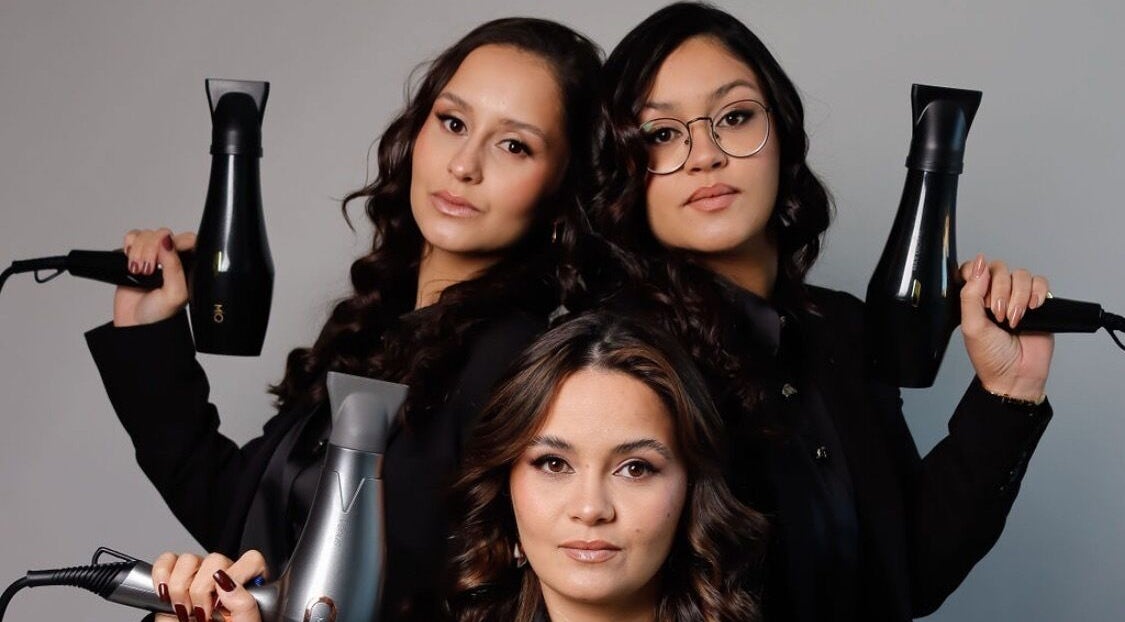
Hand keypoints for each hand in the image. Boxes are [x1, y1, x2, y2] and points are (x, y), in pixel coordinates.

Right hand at [113, 228, 195, 326]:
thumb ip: (174, 266)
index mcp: (188, 265)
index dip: (173, 244)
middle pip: (163, 234)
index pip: (187, 239)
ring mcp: (153, 255)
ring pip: (146, 234)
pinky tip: (130, 261)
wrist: (135, 324)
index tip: (162, 259)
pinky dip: (129, 245)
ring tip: (138, 271)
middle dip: (151, 249)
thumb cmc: (160, 314)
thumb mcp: (174, 293)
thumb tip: (167, 241)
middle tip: (147, 271)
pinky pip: (132, 237)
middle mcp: (172, 257)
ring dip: (138, 250)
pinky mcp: (135, 255)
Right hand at [151, 550, 265, 621]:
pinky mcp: (173, 577)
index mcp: (248, 585)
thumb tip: (225, 581)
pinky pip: (166, 561)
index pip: (251, 560)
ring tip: (184, 611)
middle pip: (214, 560)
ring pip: (188, 559)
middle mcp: (224, 576)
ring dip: (180, 588)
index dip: (236, 576)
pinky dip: (161, 576)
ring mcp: (198, 574)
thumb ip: (244, 605)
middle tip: (201, 614)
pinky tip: (166, 596)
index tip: (222, 601)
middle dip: (202, 591)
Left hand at [959, 254, 1054, 400]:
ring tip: (1014, 319)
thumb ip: (971, 294)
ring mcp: (1017, 297)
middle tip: (998, 315)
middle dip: (1000, 291)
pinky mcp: (1038, 303)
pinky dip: (1037, 292)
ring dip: (1018, 296)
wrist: (1016, 376)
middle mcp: (995, 294)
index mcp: (975, 299)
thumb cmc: (991, 356)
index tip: (980, 286)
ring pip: (1021, 275)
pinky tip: (1033, 308)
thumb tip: (978, 264)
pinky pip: (1041, 282)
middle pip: (1000, 269)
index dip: (977, 272)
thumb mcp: (971, 326)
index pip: (974, 269)